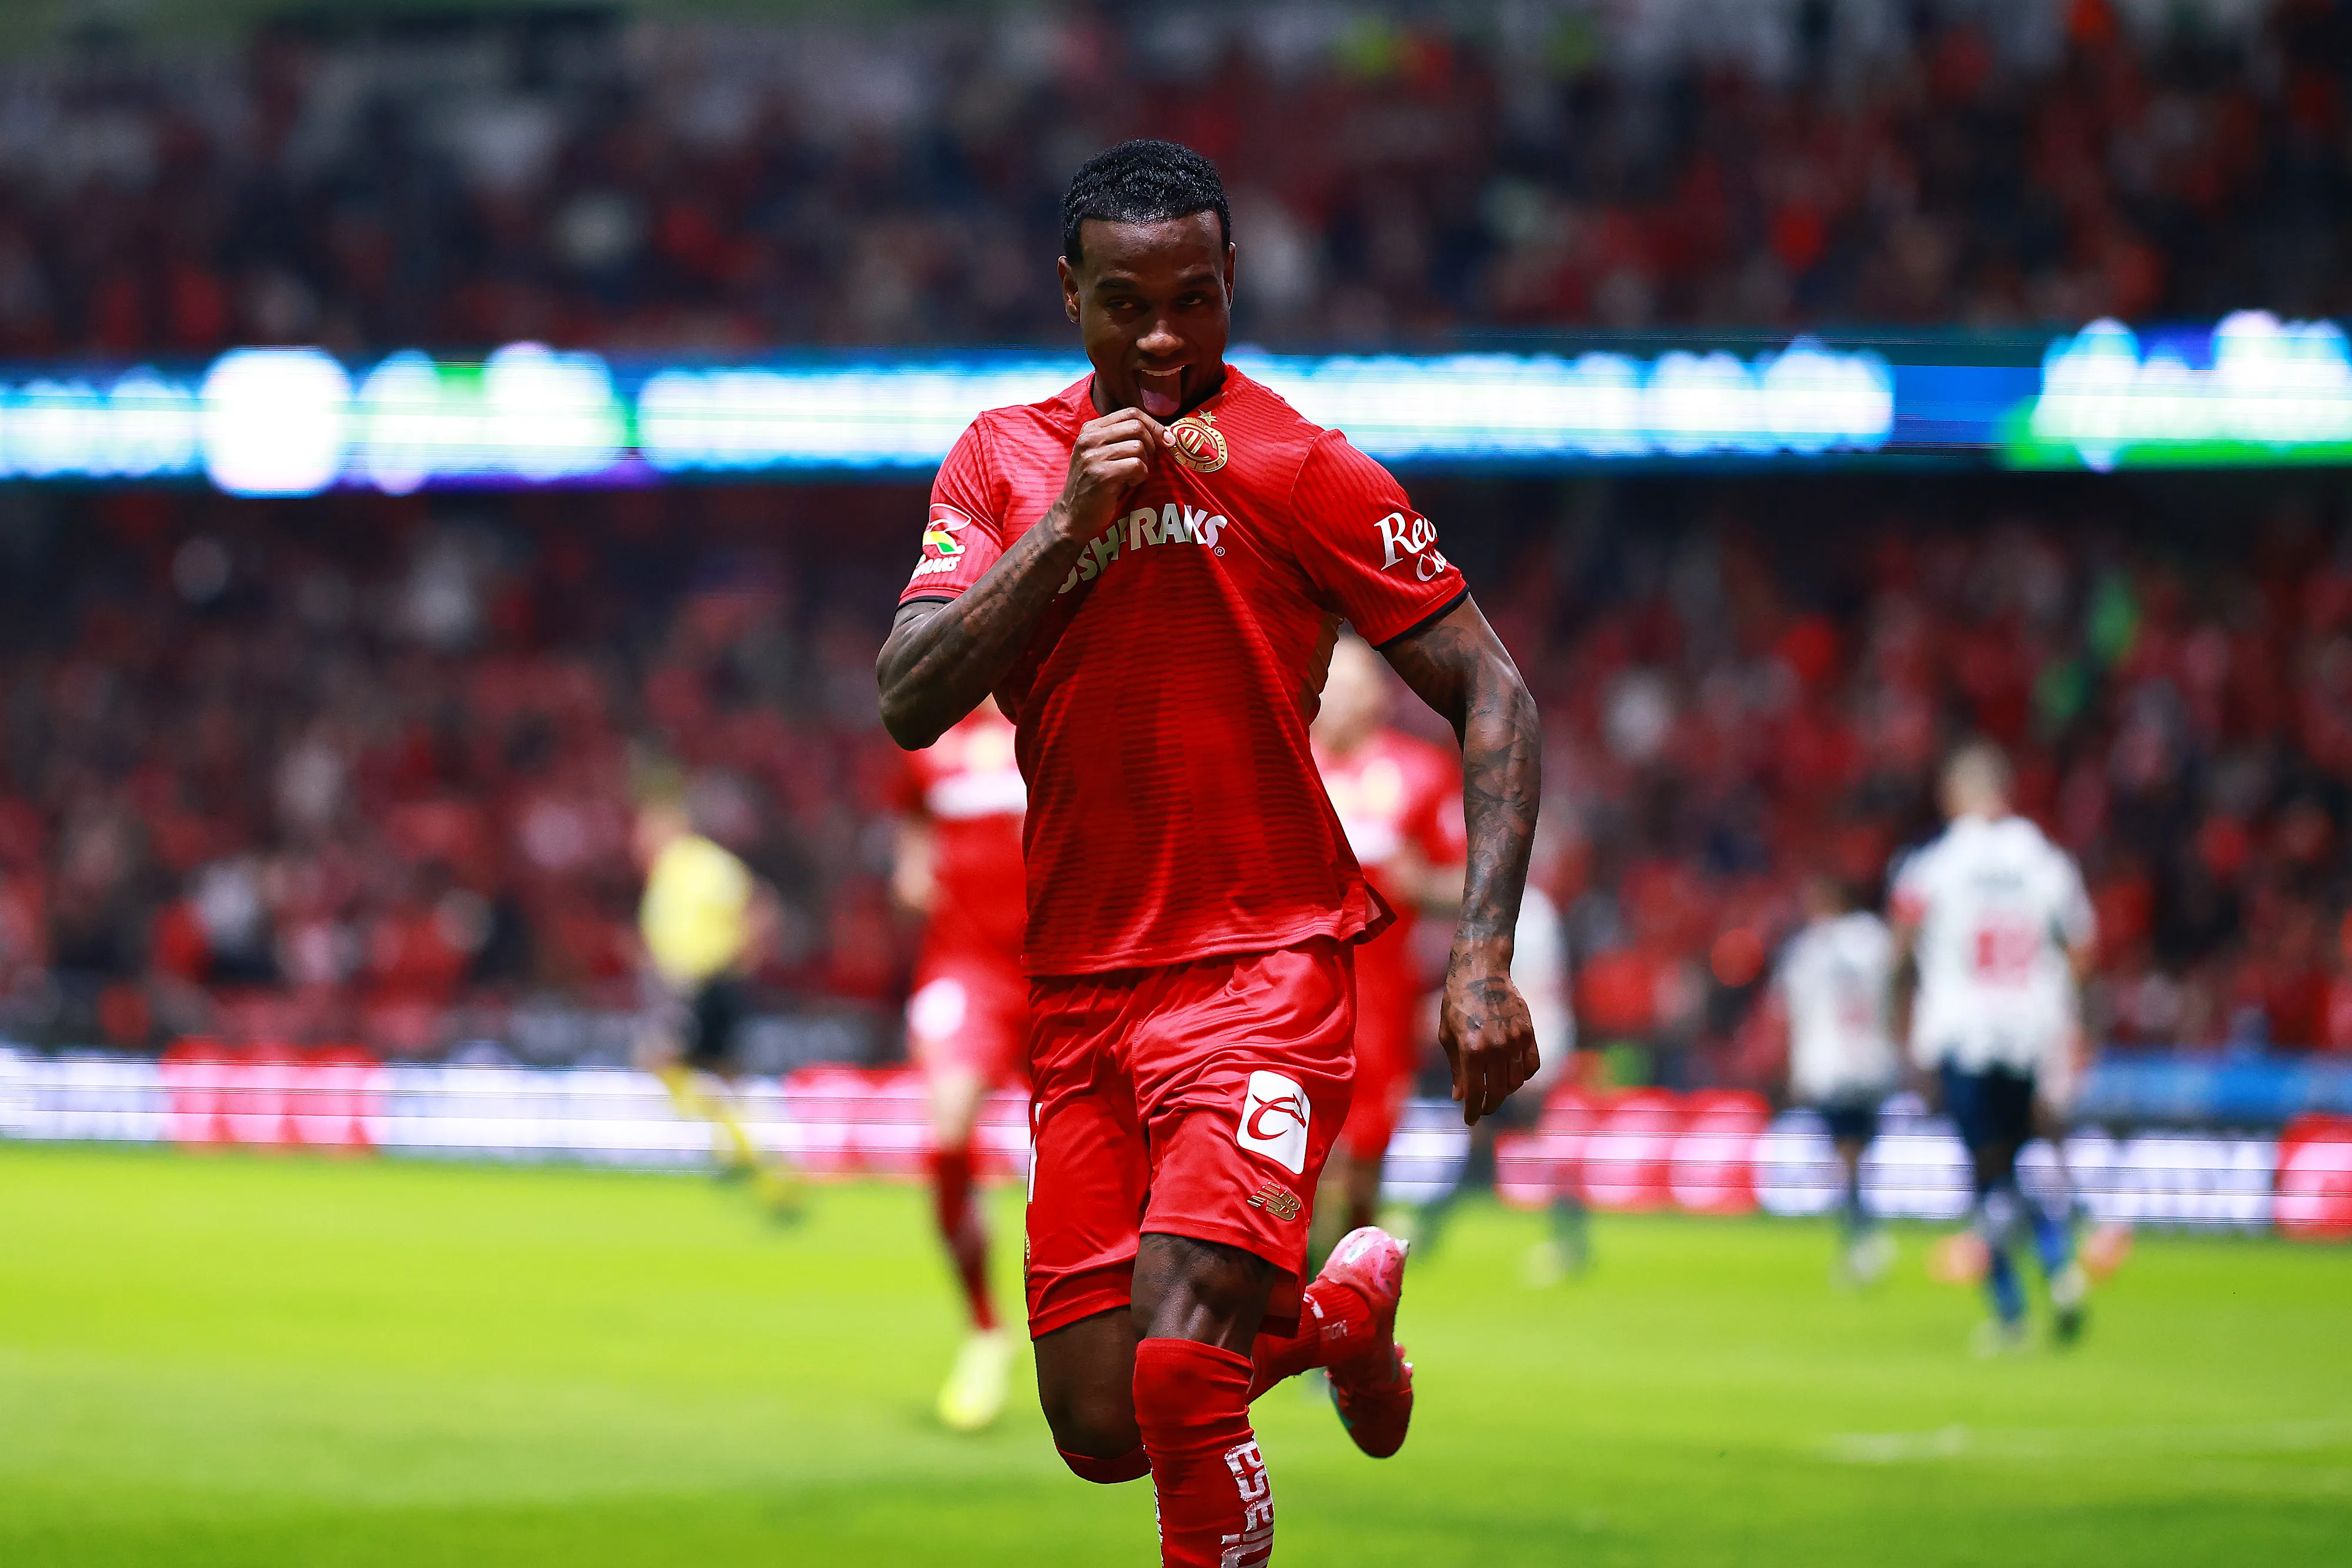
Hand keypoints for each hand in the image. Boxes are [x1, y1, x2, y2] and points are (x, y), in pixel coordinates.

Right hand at [1054, 409, 1167, 542]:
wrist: (1073, 515)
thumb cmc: (1096, 485)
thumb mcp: (1104, 454)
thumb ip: (1125, 438)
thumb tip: (1166, 433)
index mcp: (1091, 429)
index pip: (1131, 413)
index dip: (1154, 424)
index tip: (1166, 439)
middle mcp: (1090, 438)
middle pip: (1137, 426)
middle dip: (1152, 444)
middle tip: (1148, 462)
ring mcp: (1093, 455)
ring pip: (1138, 447)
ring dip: (1144, 464)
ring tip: (1133, 476)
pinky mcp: (1101, 474)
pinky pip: (1136, 466)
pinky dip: (1140, 476)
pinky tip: (1129, 484)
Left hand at [1438, 954, 1537, 1125]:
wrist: (1481, 972)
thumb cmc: (1457, 1003)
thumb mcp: (1447, 1036)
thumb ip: (1456, 1069)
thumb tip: (1459, 1097)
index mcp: (1471, 1049)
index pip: (1475, 1093)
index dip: (1472, 1111)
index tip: (1470, 1120)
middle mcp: (1495, 1047)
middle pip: (1498, 1091)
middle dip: (1489, 1105)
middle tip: (1482, 1109)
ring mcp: (1515, 1040)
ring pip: (1516, 1082)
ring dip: (1505, 1091)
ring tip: (1494, 1090)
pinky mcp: (1528, 1032)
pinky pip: (1531, 1065)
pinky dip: (1523, 1076)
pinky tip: (1511, 1076)